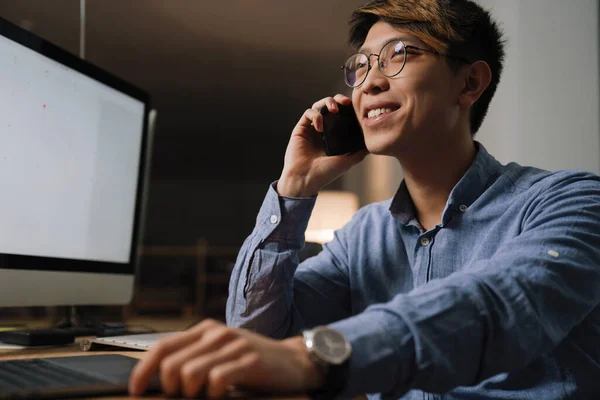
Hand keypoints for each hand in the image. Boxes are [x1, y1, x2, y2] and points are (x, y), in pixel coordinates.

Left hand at [128, 319, 325, 398]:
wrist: (293, 361)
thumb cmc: (252, 360)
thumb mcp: (221, 352)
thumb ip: (194, 358)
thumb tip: (160, 379)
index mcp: (205, 330)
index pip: (162, 347)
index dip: (143, 370)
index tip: (135, 390)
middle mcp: (216, 334)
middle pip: (171, 365)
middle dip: (171, 389)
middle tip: (185, 396)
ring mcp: (233, 346)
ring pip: (190, 374)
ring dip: (192, 393)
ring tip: (206, 395)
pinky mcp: (248, 361)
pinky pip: (216, 380)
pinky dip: (215, 393)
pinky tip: (223, 394)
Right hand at [277, 94, 368, 196]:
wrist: (306, 179)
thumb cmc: (325, 173)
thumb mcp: (347, 162)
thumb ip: (359, 153)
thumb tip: (372, 145)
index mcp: (332, 136)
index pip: (340, 115)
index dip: (347, 108)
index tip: (354, 106)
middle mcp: (322, 130)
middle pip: (329, 106)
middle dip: (337, 100)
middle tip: (345, 102)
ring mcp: (311, 128)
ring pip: (318, 106)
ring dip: (327, 102)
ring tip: (334, 110)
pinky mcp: (301, 129)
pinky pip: (308, 113)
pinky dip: (315, 115)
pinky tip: (320, 127)